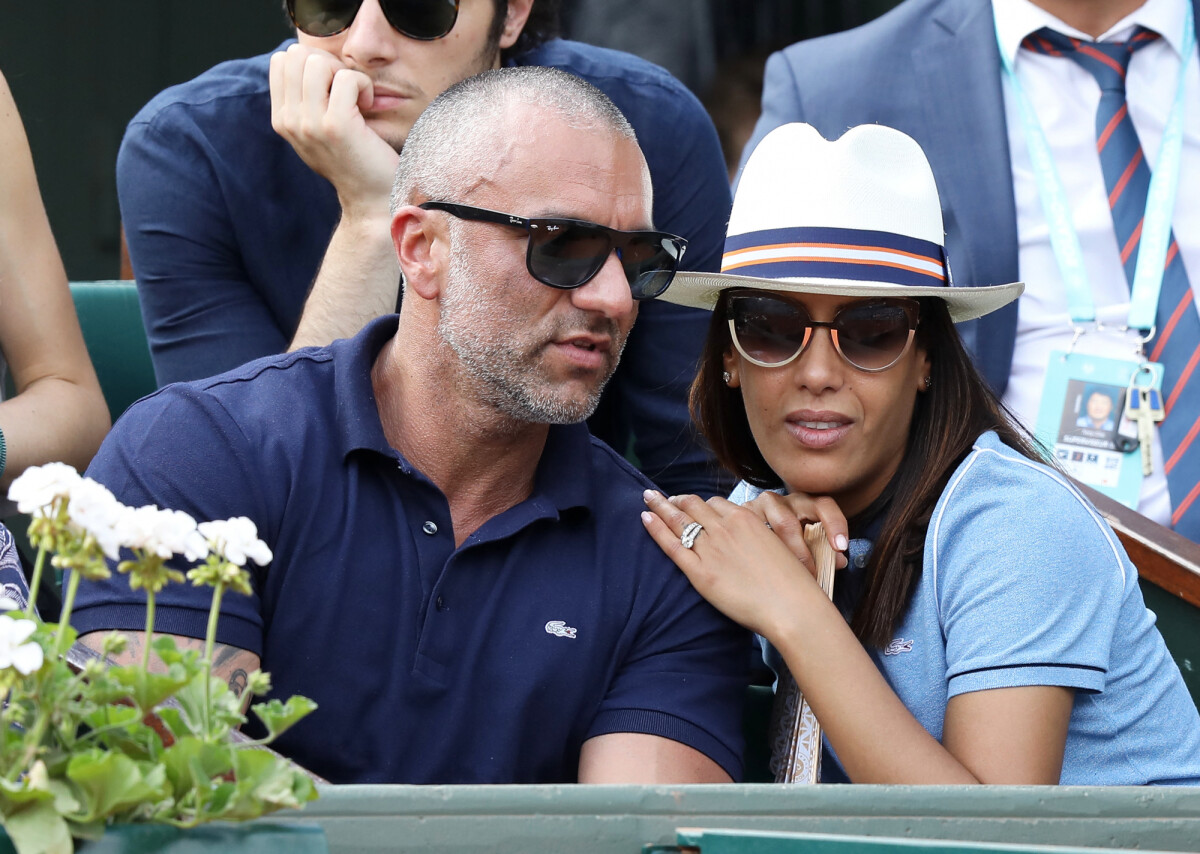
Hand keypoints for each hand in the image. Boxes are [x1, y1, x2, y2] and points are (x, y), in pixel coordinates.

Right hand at [269, 44, 399, 216]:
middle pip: (297, 55)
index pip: (281, 60)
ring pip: (317, 62)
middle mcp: (289, 121)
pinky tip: (368, 106)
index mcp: (281, 119)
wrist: (372, 199)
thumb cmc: (354, 160)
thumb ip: (304, 99)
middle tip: (347, 89)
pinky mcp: (336, 126)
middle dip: (328, 62)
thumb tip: (305, 57)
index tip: (331, 85)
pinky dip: (363, 85)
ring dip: (344, 72)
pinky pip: (346, 78)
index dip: (311, 61)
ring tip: (356, 98)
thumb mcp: (317, 130)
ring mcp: (309, 123)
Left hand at [641, 490, 839, 639]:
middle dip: (676, 499)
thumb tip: (751, 544)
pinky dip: (656, 528)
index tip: (690, 503)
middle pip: (693, 506)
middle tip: (662, 497)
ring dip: (661, 506)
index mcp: (746, 519)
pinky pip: (672, 544)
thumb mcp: (779, 548)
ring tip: (648, 498)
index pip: (715, 504)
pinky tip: (645, 517)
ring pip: (679, 520)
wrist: (791, 606)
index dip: (699, 503)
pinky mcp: (700, 573)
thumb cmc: (793, 583)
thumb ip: (759, 539)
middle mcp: (725, 528)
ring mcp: (711, 549)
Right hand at [740, 491, 848, 573]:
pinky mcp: (737, 519)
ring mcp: (755, 509)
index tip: (840, 548)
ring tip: (780, 575)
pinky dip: (754, 554)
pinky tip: (758, 569)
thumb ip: (825, 550)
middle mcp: (779, 502)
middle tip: (808, 576)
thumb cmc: (793, 539)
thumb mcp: (810, 540)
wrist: (760, 527)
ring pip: (761, 530)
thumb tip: (839, 563)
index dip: (834, 524)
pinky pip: (744, 535)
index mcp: (804, 503)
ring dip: (772, 555)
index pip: (823, 506)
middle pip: (787, 522)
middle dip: (798, 553)